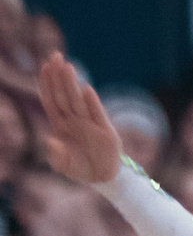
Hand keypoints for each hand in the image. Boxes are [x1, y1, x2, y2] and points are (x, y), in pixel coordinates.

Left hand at [34, 56, 120, 183]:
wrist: (101, 179)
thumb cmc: (79, 168)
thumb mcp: (62, 165)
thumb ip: (56, 154)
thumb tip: (52, 140)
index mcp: (60, 125)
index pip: (51, 100)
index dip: (47, 84)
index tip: (43, 67)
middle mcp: (74, 121)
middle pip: (63, 95)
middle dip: (58, 76)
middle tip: (55, 55)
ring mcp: (91, 125)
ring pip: (78, 101)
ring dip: (72, 84)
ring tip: (67, 66)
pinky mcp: (106, 132)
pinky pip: (97, 115)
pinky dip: (92, 103)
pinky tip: (86, 90)